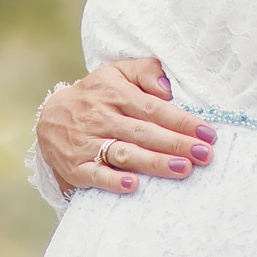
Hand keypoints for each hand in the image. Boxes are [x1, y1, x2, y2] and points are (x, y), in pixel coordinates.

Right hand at [40, 58, 215, 194]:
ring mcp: (86, 143)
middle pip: (143, 132)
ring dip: (154, 162)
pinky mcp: (75, 167)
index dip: (181, 121)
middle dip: (176, 144)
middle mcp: (101, 118)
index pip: (153, 108)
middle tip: (204, 154)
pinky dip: (112, 180)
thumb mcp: (116, 73)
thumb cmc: (95, 95)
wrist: (48, 117)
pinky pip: (95, 174)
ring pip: (124, 153)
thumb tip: (168, 87)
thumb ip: (145, 72)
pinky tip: (133, 185)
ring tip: (183, 169)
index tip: (208, 133)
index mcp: (114, 94)